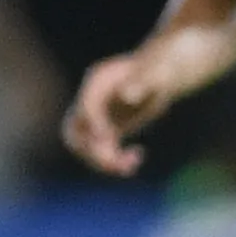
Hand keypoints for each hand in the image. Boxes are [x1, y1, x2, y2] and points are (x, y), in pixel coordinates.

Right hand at [60, 49, 180, 176]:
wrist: (160, 75)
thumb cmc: (158, 70)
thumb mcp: (154, 74)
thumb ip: (141, 83)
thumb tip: (128, 97)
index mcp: (97, 82)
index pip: (85, 107)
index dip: (94, 124)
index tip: (108, 137)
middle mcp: (91, 101)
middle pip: (75, 131)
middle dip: (90, 150)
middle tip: (113, 161)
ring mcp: (97, 117)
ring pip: (85, 147)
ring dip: (103, 161)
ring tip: (129, 166)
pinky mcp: (107, 131)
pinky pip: (102, 152)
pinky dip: (115, 162)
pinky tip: (137, 158)